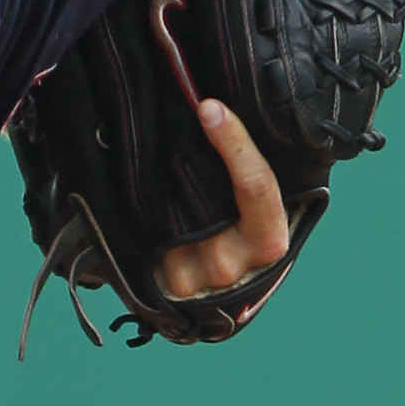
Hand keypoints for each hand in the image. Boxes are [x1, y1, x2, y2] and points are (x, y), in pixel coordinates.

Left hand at [157, 99, 293, 297]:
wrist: (215, 298)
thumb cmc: (244, 245)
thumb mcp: (263, 218)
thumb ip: (254, 186)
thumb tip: (226, 121)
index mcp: (268, 243)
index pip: (255, 186)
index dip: (235, 143)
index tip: (210, 108)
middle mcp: (230, 265)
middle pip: (204, 197)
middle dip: (186, 156)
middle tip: (169, 120)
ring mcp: (193, 277)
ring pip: (169, 213)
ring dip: (159, 181)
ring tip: (151, 154)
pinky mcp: (161, 282)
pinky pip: (147, 231)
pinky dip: (141, 206)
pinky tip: (136, 187)